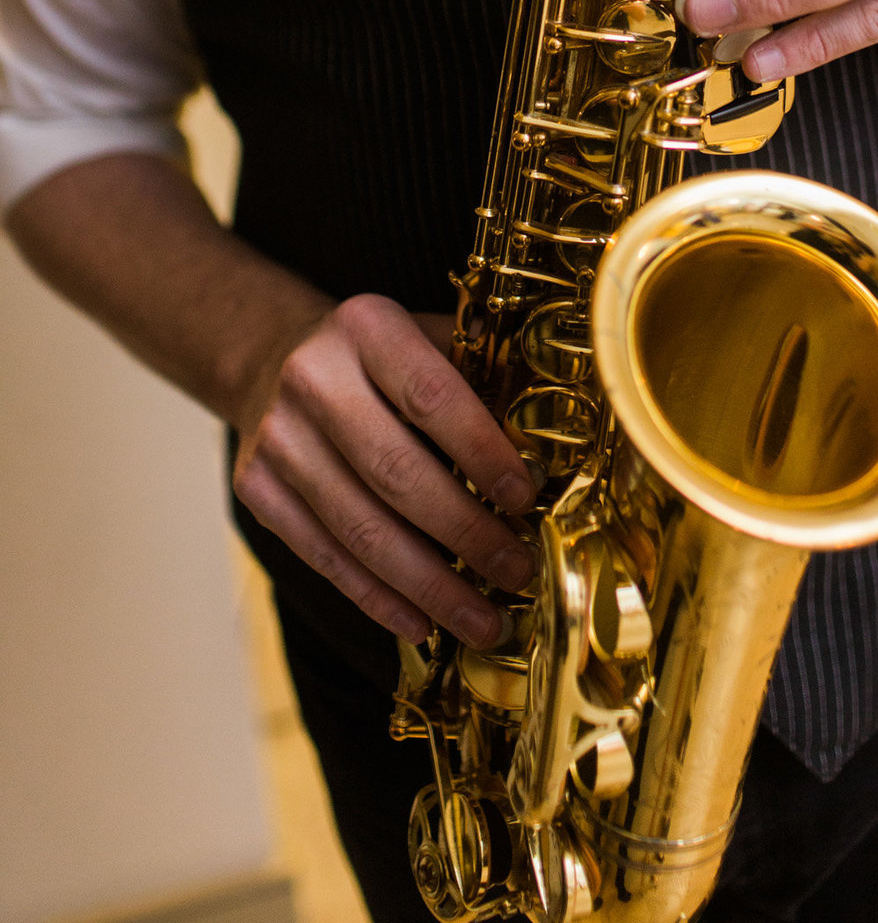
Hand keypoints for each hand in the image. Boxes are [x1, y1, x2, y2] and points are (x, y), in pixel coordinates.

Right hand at [232, 297, 537, 647]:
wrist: (270, 357)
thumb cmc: (378, 358)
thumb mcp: (424, 337)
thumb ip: (479, 376)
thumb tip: (549, 448)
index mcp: (367, 328)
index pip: (432, 395)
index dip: (482, 451)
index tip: (525, 499)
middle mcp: (313, 378)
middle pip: (396, 472)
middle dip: (466, 532)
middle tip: (518, 571)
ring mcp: (278, 438)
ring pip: (360, 529)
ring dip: (429, 586)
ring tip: (483, 621)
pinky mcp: (256, 488)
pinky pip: (325, 556)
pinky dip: (378, 597)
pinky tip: (422, 622)